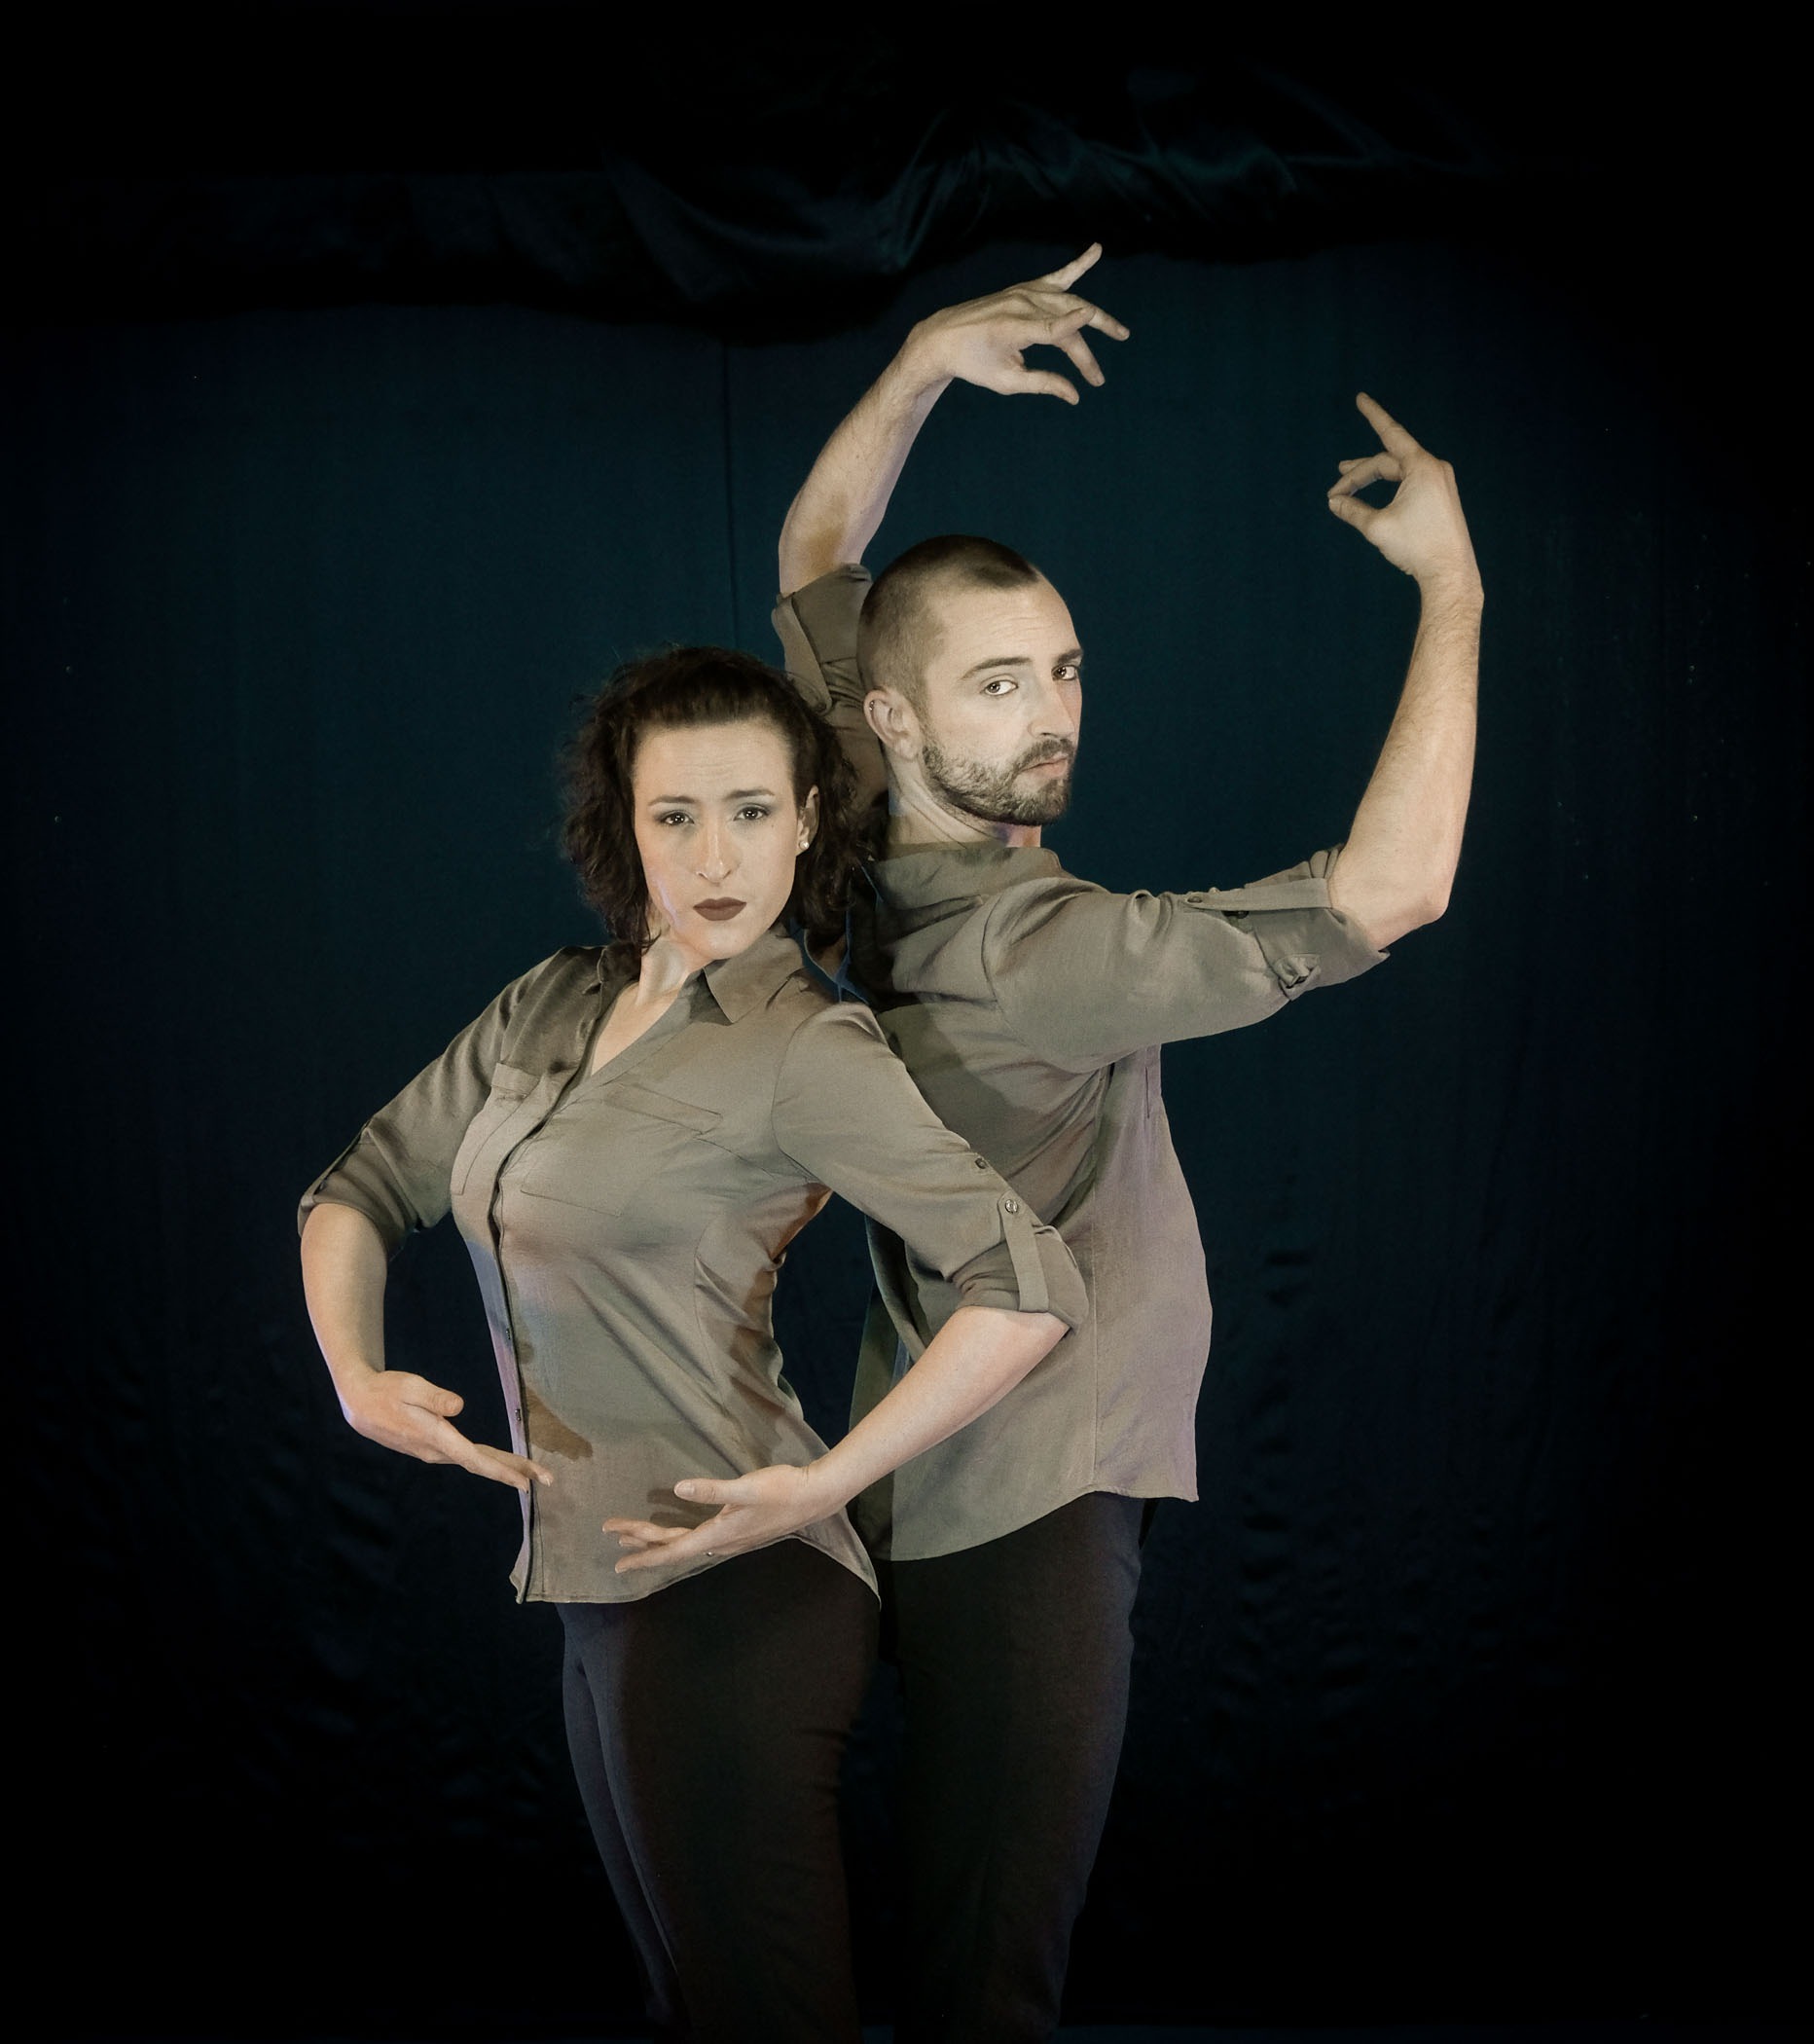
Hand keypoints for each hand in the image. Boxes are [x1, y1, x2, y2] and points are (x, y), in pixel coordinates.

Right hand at [337, 1367, 551, 1493]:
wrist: (360, 1404)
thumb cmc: (386, 1390)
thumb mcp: (410, 1386)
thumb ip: (434, 1396)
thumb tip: (458, 1406)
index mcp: (435, 1437)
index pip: (474, 1458)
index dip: (501, 1470)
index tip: (525, 1482)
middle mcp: (438, 1451)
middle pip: (482, 1463)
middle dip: (515, 1470)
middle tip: (548, 1479)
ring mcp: (435, 1452)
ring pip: (476, 1460)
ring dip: (504, 1466)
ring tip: (533, 1472)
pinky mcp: (433, 1447)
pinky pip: (467, 1456)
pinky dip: (488, 1460)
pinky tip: (501, 1462)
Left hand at [605, 1463, 838, 1574]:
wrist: (814, 1497)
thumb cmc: (781, 1490)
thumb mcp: (746, 1487)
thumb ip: (712, 1490)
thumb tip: (678, 1490)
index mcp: (718, 1534)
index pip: (672, 1550)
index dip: (644, 1553)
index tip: (617, 1559)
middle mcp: (721, 1542)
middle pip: (674, 1546)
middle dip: (642, 1540)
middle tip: (612, 1533)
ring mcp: (730, 1539)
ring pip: (685, 1543)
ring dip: (658, 1539)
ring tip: (635, 1533)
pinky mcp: (738, 1530)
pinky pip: (698, 1539)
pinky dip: (679, 1537)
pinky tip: (680, 1533)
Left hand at [898, 244, 1129, 405]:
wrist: (945, 337)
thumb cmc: (974, 363)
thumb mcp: (1006, 381)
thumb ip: (1043, 383)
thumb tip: (1075, 395)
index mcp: (1013, 328)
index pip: (1050, 328)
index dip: (1071, 325)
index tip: (1092, 318)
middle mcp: (1021, 305)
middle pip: (1066, 324)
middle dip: (1085, 353)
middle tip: (1100, 380)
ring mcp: (1024, 293)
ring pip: (1069, 303)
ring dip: (1095, 319)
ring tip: (1119, 332)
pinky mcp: (1025, 290)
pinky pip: (1058, 277)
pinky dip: (1078, 265)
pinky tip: (1096, 249)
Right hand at [1326, 394, 1479, 589]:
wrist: (1450, 572)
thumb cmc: (1416, 547)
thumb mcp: (1377, 527)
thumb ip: (1352, 510)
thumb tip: (1334, 502)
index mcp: (1421, 467)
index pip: (1391, 434)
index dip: (1373, 415)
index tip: (1360, 398)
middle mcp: (1434, 468)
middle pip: (1387, 462)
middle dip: (1359, 473)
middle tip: (1335, 488)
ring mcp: (1440, 482)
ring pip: (1398, 473)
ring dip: (1373, 479)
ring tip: (1348, 486)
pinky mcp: (1441, 497)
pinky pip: (1409, 483)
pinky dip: (1389, 488)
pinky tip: (1375, 498)